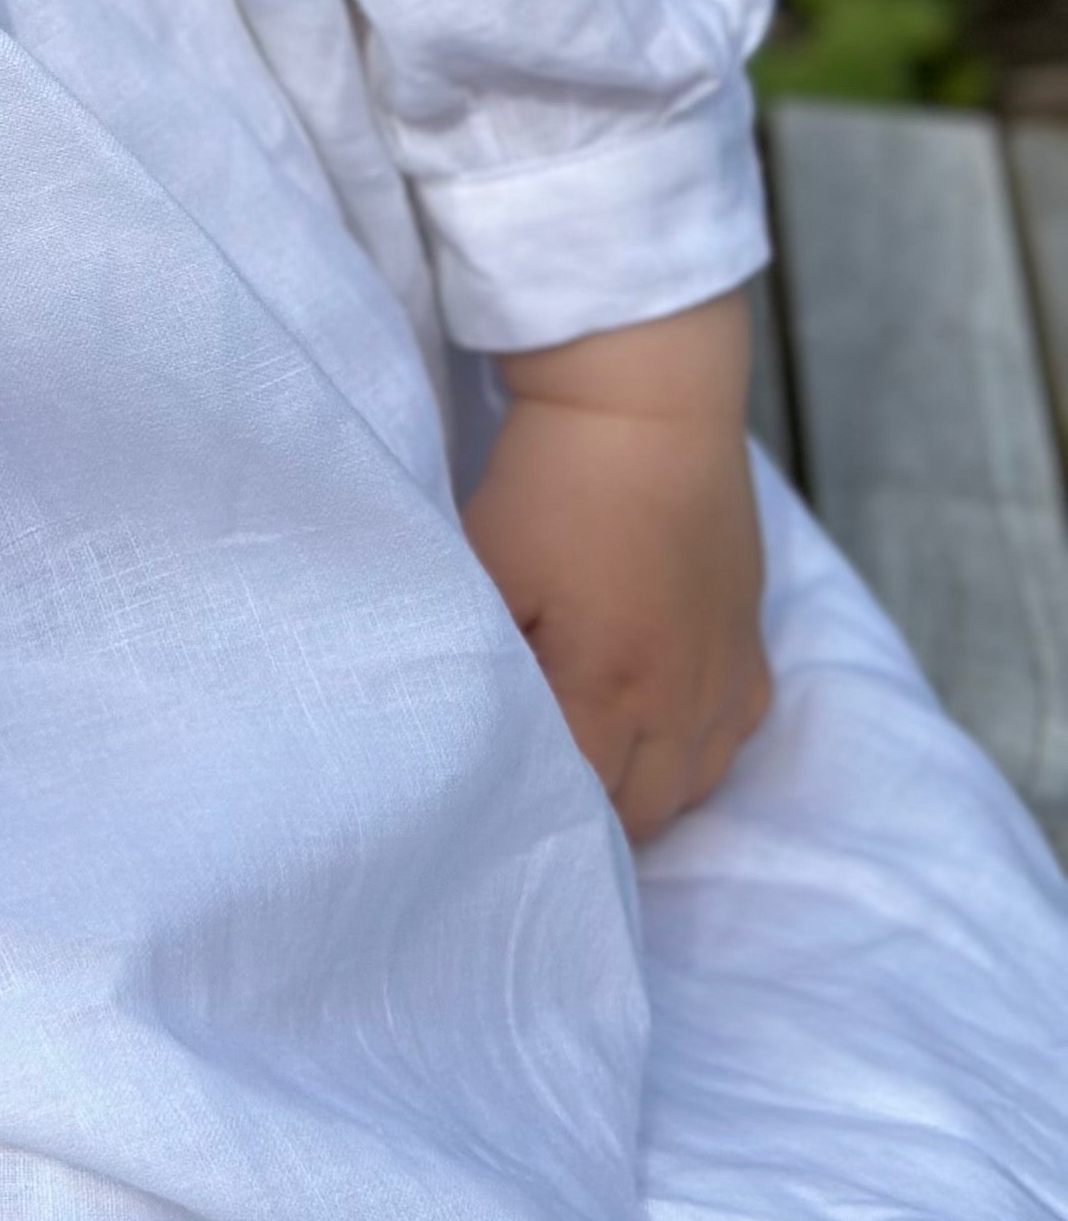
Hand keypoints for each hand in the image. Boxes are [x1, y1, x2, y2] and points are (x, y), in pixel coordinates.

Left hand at [463, 286, 772, 845]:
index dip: (535, 817)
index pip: (580, 809)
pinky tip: (649, 720)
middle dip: (589, 819)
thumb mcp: (489, 568)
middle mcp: (684, 702)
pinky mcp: (750, 642)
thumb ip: (481, 658)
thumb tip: (470, 726)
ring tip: (587, 762)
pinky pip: (732, 738)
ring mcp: (727, 676)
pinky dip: (691, 749)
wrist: (643, 401)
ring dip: (643, 788)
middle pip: (643, 817)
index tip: (496, 816)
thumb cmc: (552, 481)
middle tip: (535, 792)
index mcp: (611, 692)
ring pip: (692, 786)